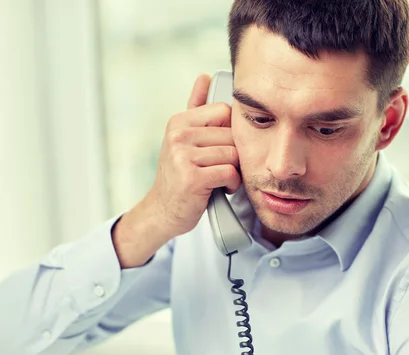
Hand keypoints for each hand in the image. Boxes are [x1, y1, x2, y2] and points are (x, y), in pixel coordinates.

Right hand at [143, 74, 240, 238]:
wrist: (163, 212)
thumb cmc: (180, 175)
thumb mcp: (183, 139)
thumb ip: (195, 108)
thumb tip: (204, 76)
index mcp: (179, 123)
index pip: (224, 112)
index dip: (230, 133)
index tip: (220, 148)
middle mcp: (178, 135)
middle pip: (232, 134)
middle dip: (233, 155)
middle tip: (219, 168)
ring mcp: (183, 156)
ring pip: (232, 154)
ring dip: (233, 171)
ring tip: (219, 178)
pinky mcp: (192, 178)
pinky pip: (229, 172)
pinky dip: (231, 184)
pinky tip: (221, 188)